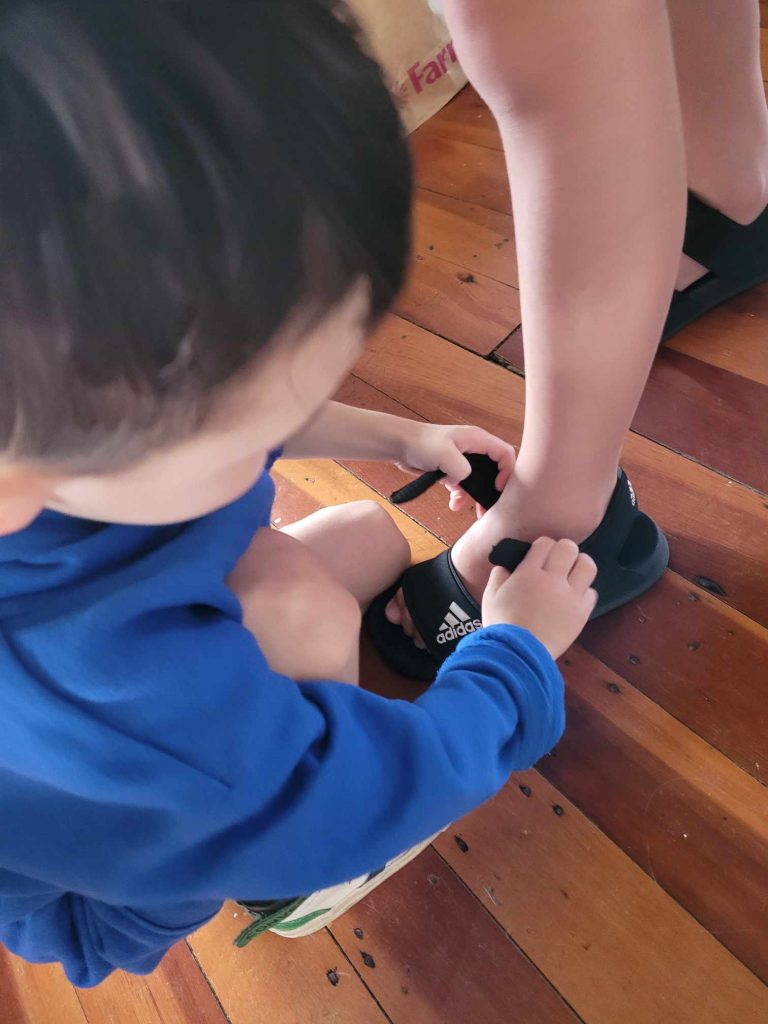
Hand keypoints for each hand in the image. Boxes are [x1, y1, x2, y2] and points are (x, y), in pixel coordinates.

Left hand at [398, 423, 515, 511]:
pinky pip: (464, 487)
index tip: (498, 488)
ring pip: (479, 482)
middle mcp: (474, 449)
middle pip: (495, 471)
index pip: (505, 453)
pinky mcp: (453, 471)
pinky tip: (454, 504)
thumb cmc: (420, 442)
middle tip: (491, 508)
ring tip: (475, 513)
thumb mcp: (444, 454)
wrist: (400, 445)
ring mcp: (464, 461)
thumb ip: (461, 469)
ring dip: (476, 498)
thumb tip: (466, 481)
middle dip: (493, 490)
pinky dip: (461, 497)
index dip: (507, 471)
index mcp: (478, 439)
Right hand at [482, 538, 597, 659]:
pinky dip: (584, 592)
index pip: (545, 543)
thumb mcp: (490, 596)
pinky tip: (573, 598)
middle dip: (563, 550)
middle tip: (557, 561)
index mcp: (529, 572)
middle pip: (569, 548)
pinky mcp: (581, 613)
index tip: (539, 555)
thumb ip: (499, 575)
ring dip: (580, 565)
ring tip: (572, 574)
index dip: (542, 546)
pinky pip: (591, 593)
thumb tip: (507, 567)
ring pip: (588, 566)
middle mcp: (553, 579)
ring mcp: (571, 596)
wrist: (518, 654)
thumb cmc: (501, 625)